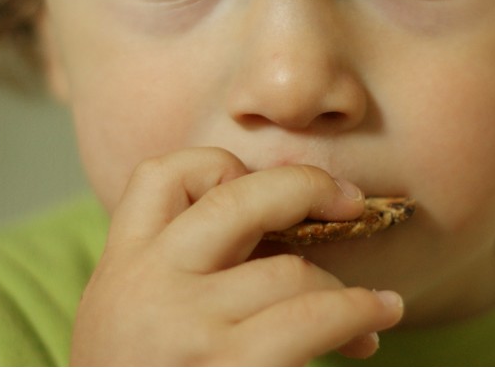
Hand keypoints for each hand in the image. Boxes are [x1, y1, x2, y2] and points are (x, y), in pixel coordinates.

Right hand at [70, 147, 404, 365]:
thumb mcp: (125, 322)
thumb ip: (169, 273)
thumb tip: (271, 229)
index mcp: (120, 268)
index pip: (162, 174)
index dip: (219, 166)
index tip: (261, 189)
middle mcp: (148, 286)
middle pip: (240, 197)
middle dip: (306, 187)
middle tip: (348, 202)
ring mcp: (187, 327)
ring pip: (290, 269)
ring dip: (342, 285)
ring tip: (373, 308)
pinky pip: (312, 317)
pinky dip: (356, 311)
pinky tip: (374, 318)